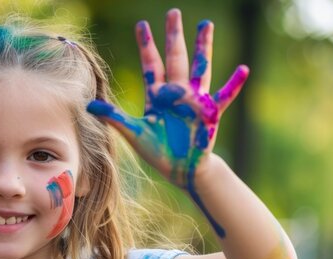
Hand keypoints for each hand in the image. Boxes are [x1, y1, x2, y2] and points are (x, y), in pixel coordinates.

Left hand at [87, 9, 246, 187]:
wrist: (181, 169)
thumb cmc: (158, 152)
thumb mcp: (134, 133)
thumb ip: (114, 118)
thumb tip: (89, 106)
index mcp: (157, 96)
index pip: (151, 64)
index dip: (146, 45)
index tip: (142, 24)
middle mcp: (176, 93)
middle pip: (175, 58)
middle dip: (173, 36)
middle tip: (173, 13)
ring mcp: (195, 101)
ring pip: (200, 67)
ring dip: (203, 47)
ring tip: (205, 24)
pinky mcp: (211, 113)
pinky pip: (224, 96)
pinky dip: (234, 84)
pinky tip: (243, 69)